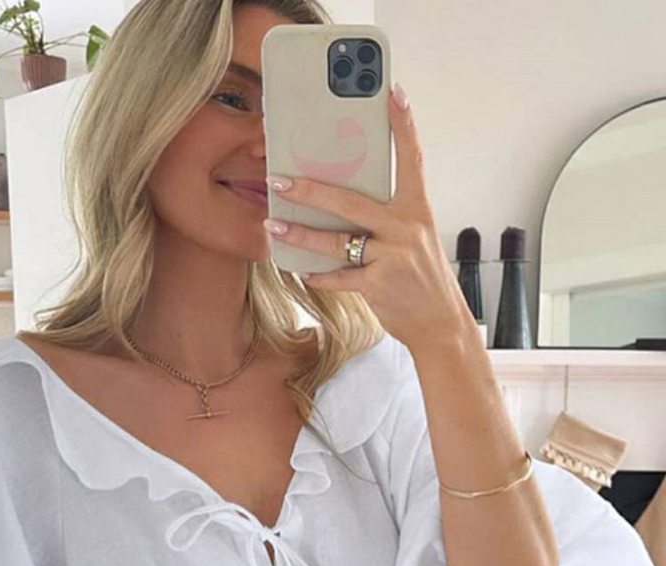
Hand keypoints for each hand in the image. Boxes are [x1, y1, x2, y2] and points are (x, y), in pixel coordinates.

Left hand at [261, 82, 472, 353]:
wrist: (440, 324)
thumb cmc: (422, 279)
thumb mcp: (414, 241)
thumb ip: (387, 220)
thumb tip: (343, 205)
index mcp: (416, 210)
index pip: (412, 159)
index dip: (404, 125)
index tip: (393, 92)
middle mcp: (406, 229)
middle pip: (349, 201)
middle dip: (310, 190)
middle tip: (279, 178)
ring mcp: (392, 257)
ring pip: (336, 241)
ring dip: (300, 234)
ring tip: (274, 223)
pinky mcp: (379, 285)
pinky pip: (339, 277)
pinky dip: (318, 274)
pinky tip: (302, 271)